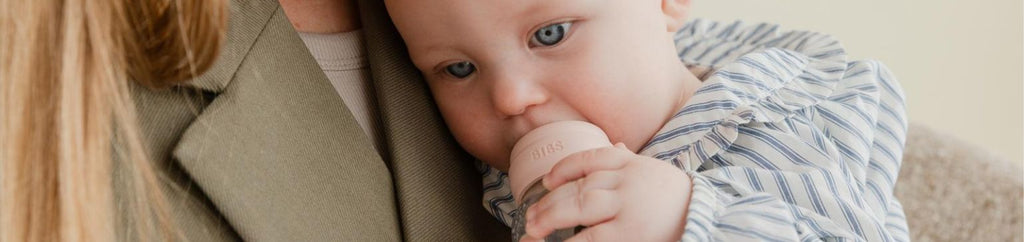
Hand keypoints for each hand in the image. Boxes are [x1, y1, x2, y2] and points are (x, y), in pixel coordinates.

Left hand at [521, 143, 692, 241]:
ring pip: (577, 207)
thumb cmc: (678, 202)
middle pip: (579, 187)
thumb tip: (617, 145)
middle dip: (550, 202)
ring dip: (549, 218)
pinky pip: (588, 237)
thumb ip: (632, 162)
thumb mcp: (656, 174)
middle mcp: (628, 182)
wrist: (707, 220)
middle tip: (530, 217)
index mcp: (634, 165)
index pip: (593, 158)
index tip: (547, 180)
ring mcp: (627, 208)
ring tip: (532, 231)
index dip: (565, 168)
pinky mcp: (627, 234)